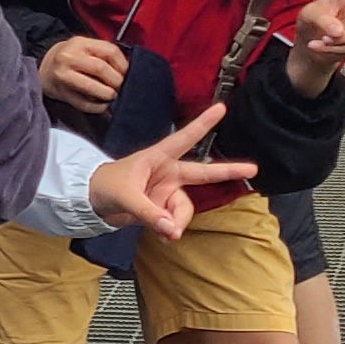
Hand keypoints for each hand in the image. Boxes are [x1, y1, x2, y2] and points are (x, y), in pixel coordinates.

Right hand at [40, 32, 127, 115]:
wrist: (44, 70)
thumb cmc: (69, 58)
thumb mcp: (84, 47)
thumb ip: (103, 54)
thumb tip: (126, 70)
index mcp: (79, 43)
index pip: (109, 51)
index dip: (122, 65)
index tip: (127, 73)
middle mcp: (69, 58)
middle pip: (101, 68)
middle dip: (116, 81)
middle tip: (120, 86)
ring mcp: (63, 76)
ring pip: (91, 86)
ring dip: (107, 94)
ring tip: (112, 95)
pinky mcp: (61, 93)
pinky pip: (83, 103)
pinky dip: (97, 107)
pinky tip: (103, 105)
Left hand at [87, 101, 258, 244]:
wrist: (91, 202)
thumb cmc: (104, 186)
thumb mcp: (124, 197)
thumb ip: (149, 213)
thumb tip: (172, 230)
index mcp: (157, 157)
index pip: (184, 138)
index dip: (202, 124)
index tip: (221, 108)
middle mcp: (167, 173)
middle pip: (203, 173)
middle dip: (228, 172)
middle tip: (254, 170)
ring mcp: (167, 192)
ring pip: (185, 209)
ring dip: (177, 222)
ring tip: (165, 233)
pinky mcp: (163, 208)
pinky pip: (176, 221)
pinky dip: (171, 230)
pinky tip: (162, 235)